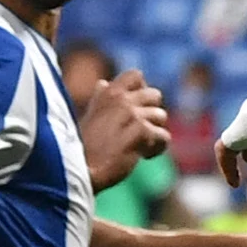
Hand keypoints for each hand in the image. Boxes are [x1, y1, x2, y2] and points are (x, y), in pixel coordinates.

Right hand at [80, 68, 169, 188]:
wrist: (82, 171)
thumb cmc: (84, 148)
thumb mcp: (91, 116)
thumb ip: (102, 100)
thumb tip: (104, 83)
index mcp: (107, 93)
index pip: (135, 75)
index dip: (142, 90)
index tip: (136, 109)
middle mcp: (120, 99)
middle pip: (155, 95)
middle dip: (151, 113)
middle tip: (140, 131)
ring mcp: (131, 113)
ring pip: (161, 116)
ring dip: (154, 133)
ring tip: (140, 146)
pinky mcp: (141, 131)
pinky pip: (164, 136)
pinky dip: (157, 148)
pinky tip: (143, 155)